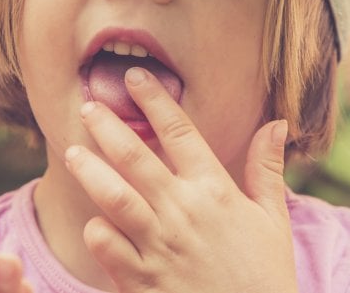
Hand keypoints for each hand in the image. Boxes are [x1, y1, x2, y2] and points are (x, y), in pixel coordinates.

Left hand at [64, 67, 298, 292]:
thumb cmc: (265, 275)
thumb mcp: (274, 219)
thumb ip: (267, 169)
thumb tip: (277, 122)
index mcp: (215, 191)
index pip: (180, 132)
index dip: (154, 99)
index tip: (134, 77)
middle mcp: (183, 212)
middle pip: (135, 156)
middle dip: (108, 126)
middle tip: (89, 106)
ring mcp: (159, 246)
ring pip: (112, 196)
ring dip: (89, 170)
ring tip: (73, 152)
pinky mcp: (141, 280)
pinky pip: (106, 246)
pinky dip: (96, 231)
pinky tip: (93, 221)